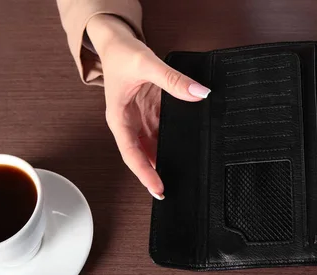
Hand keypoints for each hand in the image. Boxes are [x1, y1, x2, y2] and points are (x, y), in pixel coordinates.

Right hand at [86, 14, 210, 199]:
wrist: (116, 42)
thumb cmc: (121, 54)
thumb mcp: (146, 64)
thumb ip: (173, 79)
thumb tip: (200, 93)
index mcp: (119, 119)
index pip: (131, 154)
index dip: (144, 173)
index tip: (157, 188)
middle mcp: (129, 124)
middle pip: (142, 156)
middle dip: (155, 174)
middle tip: (172, 191)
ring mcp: (141, 120)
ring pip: (154, 147)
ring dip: (166, 160)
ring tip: (183, 176)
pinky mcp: (151, 113)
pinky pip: (163, 131)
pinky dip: (174, 140)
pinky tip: (187, 149)